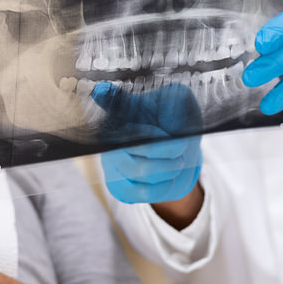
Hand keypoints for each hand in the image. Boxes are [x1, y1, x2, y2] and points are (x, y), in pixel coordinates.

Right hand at [92, 82, 202, 203]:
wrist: (182, 150)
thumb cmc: (175, 120)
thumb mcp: (176, 101)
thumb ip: (166, 99)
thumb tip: (130, 95)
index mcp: (121, 111)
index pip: (112, 103)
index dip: (108, 97)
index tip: (100, 90)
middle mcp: (108, 137)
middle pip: (137, 144)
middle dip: (167, 148)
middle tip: (182, 146)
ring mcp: (110, 164)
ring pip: (141, 170)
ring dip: (169, 167)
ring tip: (179, 161)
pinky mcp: (118, 188)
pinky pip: (141, 193)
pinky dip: (163, 186)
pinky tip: (170, 176)